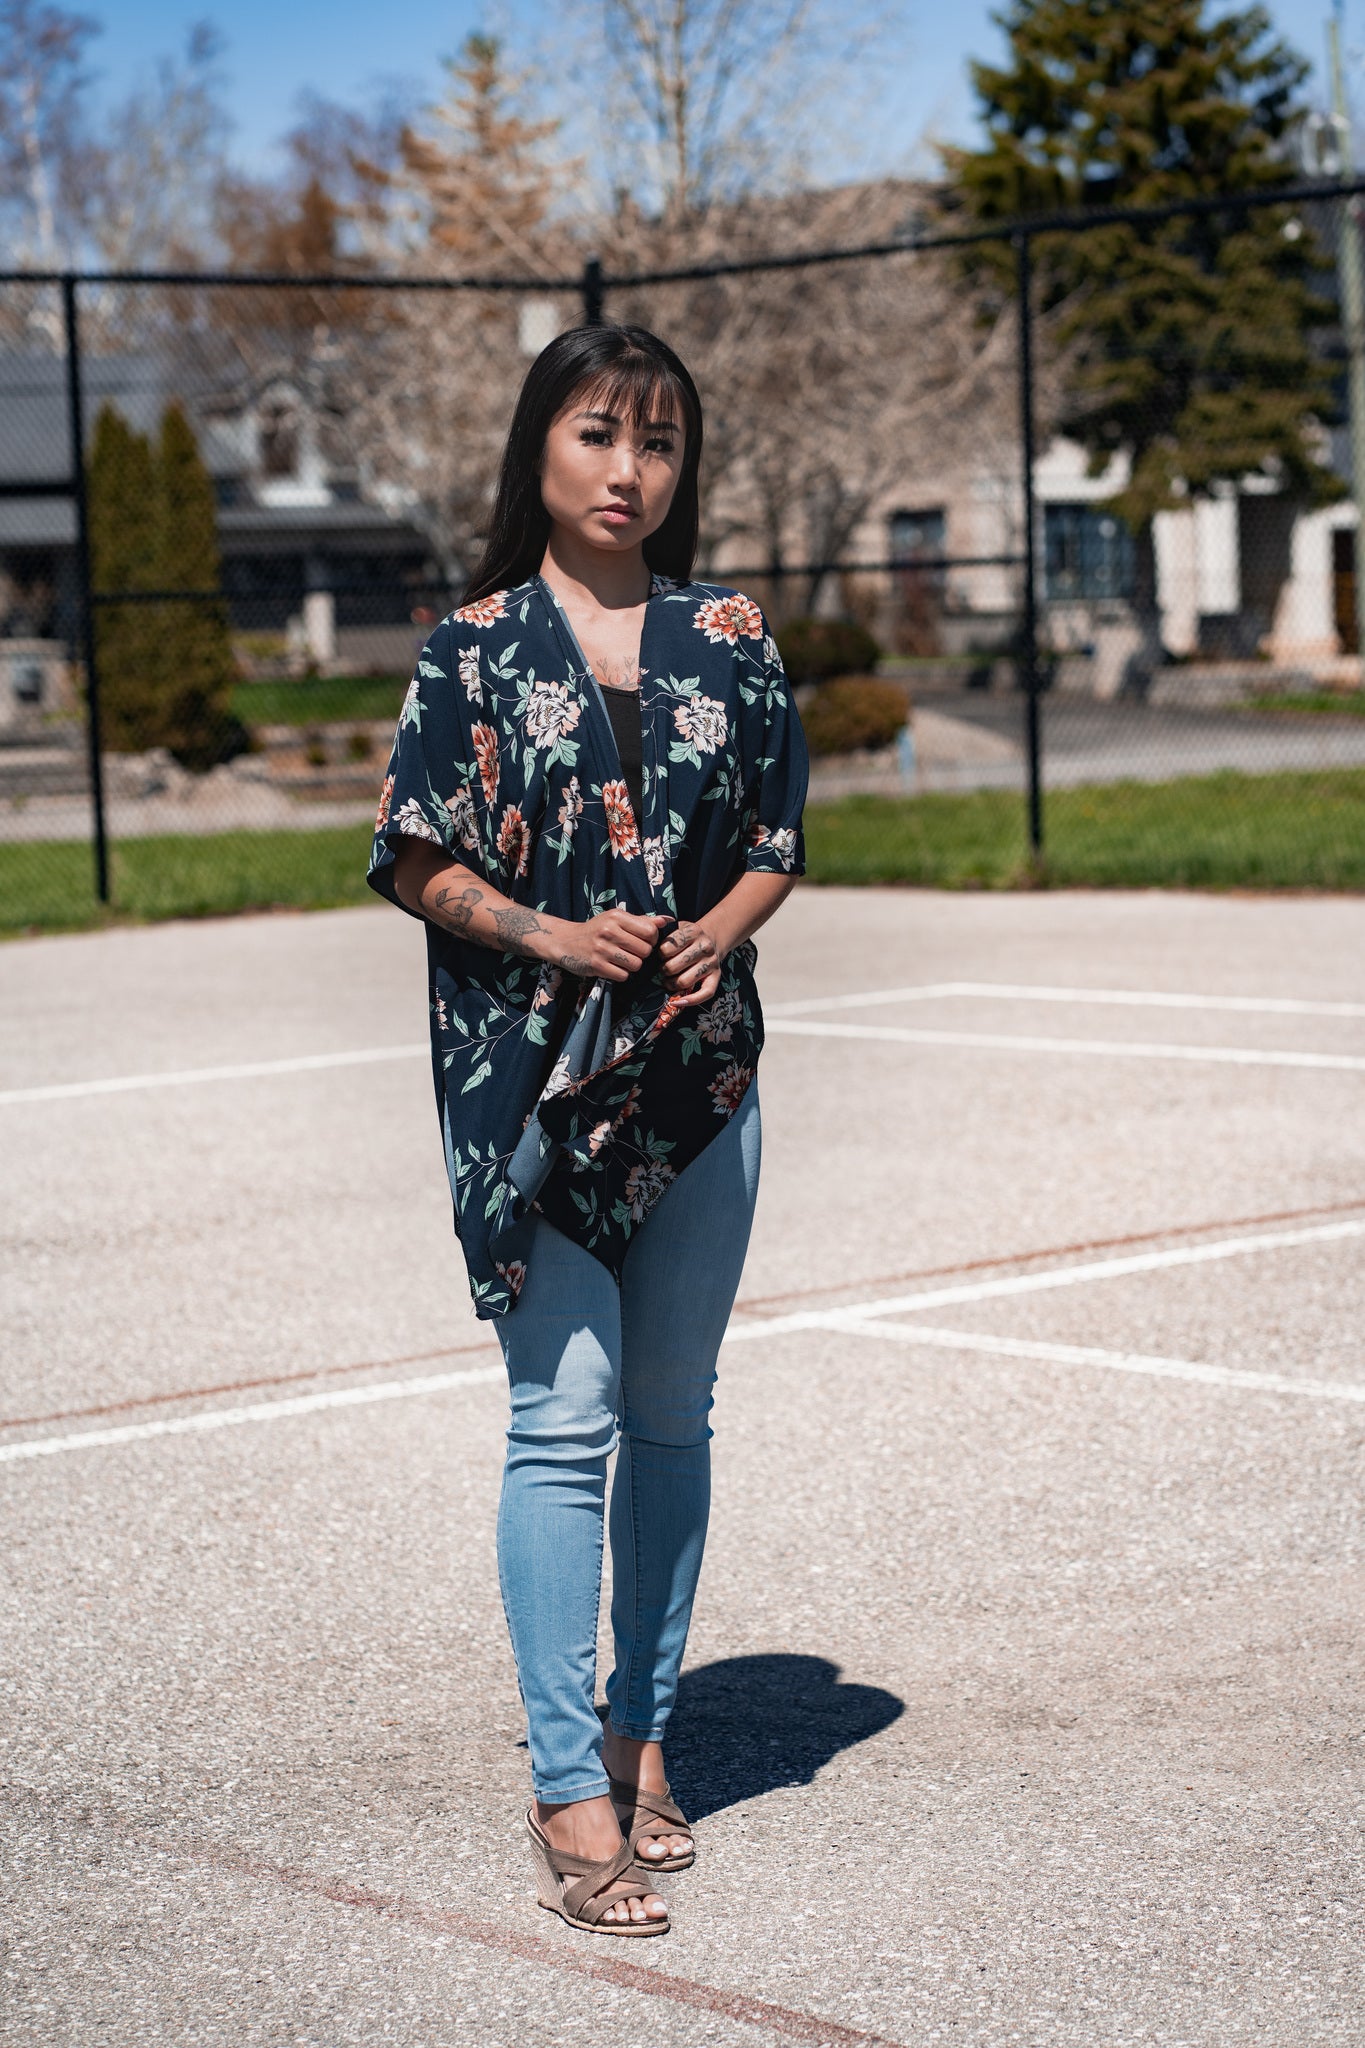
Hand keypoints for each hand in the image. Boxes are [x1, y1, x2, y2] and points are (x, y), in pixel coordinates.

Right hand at [551, 909, 669, 981]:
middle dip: (641, 954)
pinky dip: (621, 974)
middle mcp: (609, 931)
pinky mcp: (596, 966)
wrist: (565, 942)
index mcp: (616, 916)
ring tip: (621, 960)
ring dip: (632, 966)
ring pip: (636, 965)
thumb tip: (667, 920)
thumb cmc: (596, 930)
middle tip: (630, 952)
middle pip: (645, 950)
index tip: (641, 941)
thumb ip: (642, 921)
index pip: (650, 932)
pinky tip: (612, 967)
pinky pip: (623, 976)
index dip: (651, 940)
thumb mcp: (616, 919)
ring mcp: (602, 949)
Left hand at [658, 919, 721, 1006]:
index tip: (660, 955)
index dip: (660, 954)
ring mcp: (712, 963)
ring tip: (667, 981)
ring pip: (685, 981)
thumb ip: (662, 930)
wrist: (711, 938)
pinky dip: (690, 1001)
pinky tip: (677, 1002)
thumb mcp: (677, 926)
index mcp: (693, 931)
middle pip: (675, 966)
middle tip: (662, 970)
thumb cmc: (687, 936)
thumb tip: (649, 944)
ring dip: (671, 984)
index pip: (668, 948)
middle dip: (664, 970)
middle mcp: (705, 947)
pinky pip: (705, 994)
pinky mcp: (717, 977)